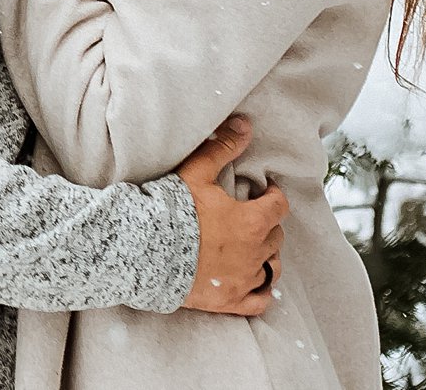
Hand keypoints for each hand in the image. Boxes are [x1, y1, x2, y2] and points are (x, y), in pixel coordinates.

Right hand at [176, 119, 286, 316]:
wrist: (146, 252)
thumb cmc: (173, 211)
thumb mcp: (197, 173)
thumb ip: (223, 148)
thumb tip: (245, 123)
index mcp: (252, 222)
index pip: (279, 206)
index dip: (274, 196)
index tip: (265, 192)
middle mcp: (254, 252)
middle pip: (276, 236)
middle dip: (268, 224)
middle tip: (253, 217)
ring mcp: (243, 280)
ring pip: (272, 268)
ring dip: (268, 255)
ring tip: (255, 247)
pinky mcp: (230, 301)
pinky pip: (260, 299)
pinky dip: (261, 290)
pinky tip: (254, 281)